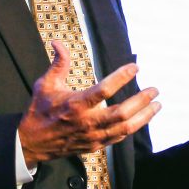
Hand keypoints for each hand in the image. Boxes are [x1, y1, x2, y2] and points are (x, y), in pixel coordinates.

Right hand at [18, 41, 160, 163]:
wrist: (32, 143)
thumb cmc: (40, 110)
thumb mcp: (45, 84)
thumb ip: (58, 64)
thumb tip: (57, 42)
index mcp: (75, 104)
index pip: (104, 90)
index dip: (121, 77)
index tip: (135, 67)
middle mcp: (86, 122)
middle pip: (121, 113)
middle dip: (141, 101)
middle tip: (154, 90)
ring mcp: (92, 137)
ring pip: (125, 128)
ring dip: (144, 116)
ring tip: (157, 105)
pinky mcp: (95, 146)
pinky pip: (119, 138)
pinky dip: (132, 128)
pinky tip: (142, 119)